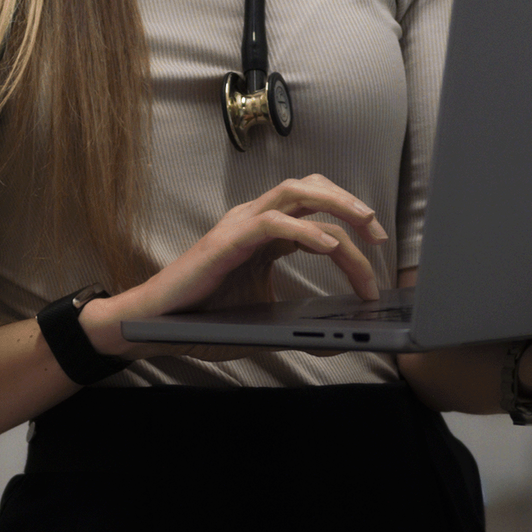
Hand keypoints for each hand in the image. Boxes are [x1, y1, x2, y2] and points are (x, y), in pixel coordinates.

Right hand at [81, 173, 385, 354]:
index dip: (350, 227)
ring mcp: (239, 226)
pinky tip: (328, 246)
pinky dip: (305, 230)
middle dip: (350, 205)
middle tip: (379, 234)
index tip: (376, 255)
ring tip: (365, 228)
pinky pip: (273, 223)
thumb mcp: (263, 322)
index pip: (315, 212)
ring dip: (337, 206)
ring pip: (296, 193)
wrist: (152, 326)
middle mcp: (253, 220)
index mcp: (263, 233)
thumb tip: (338, 343)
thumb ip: (298, 325)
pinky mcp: (227, 241)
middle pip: (310, 189)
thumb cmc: (201, 321)